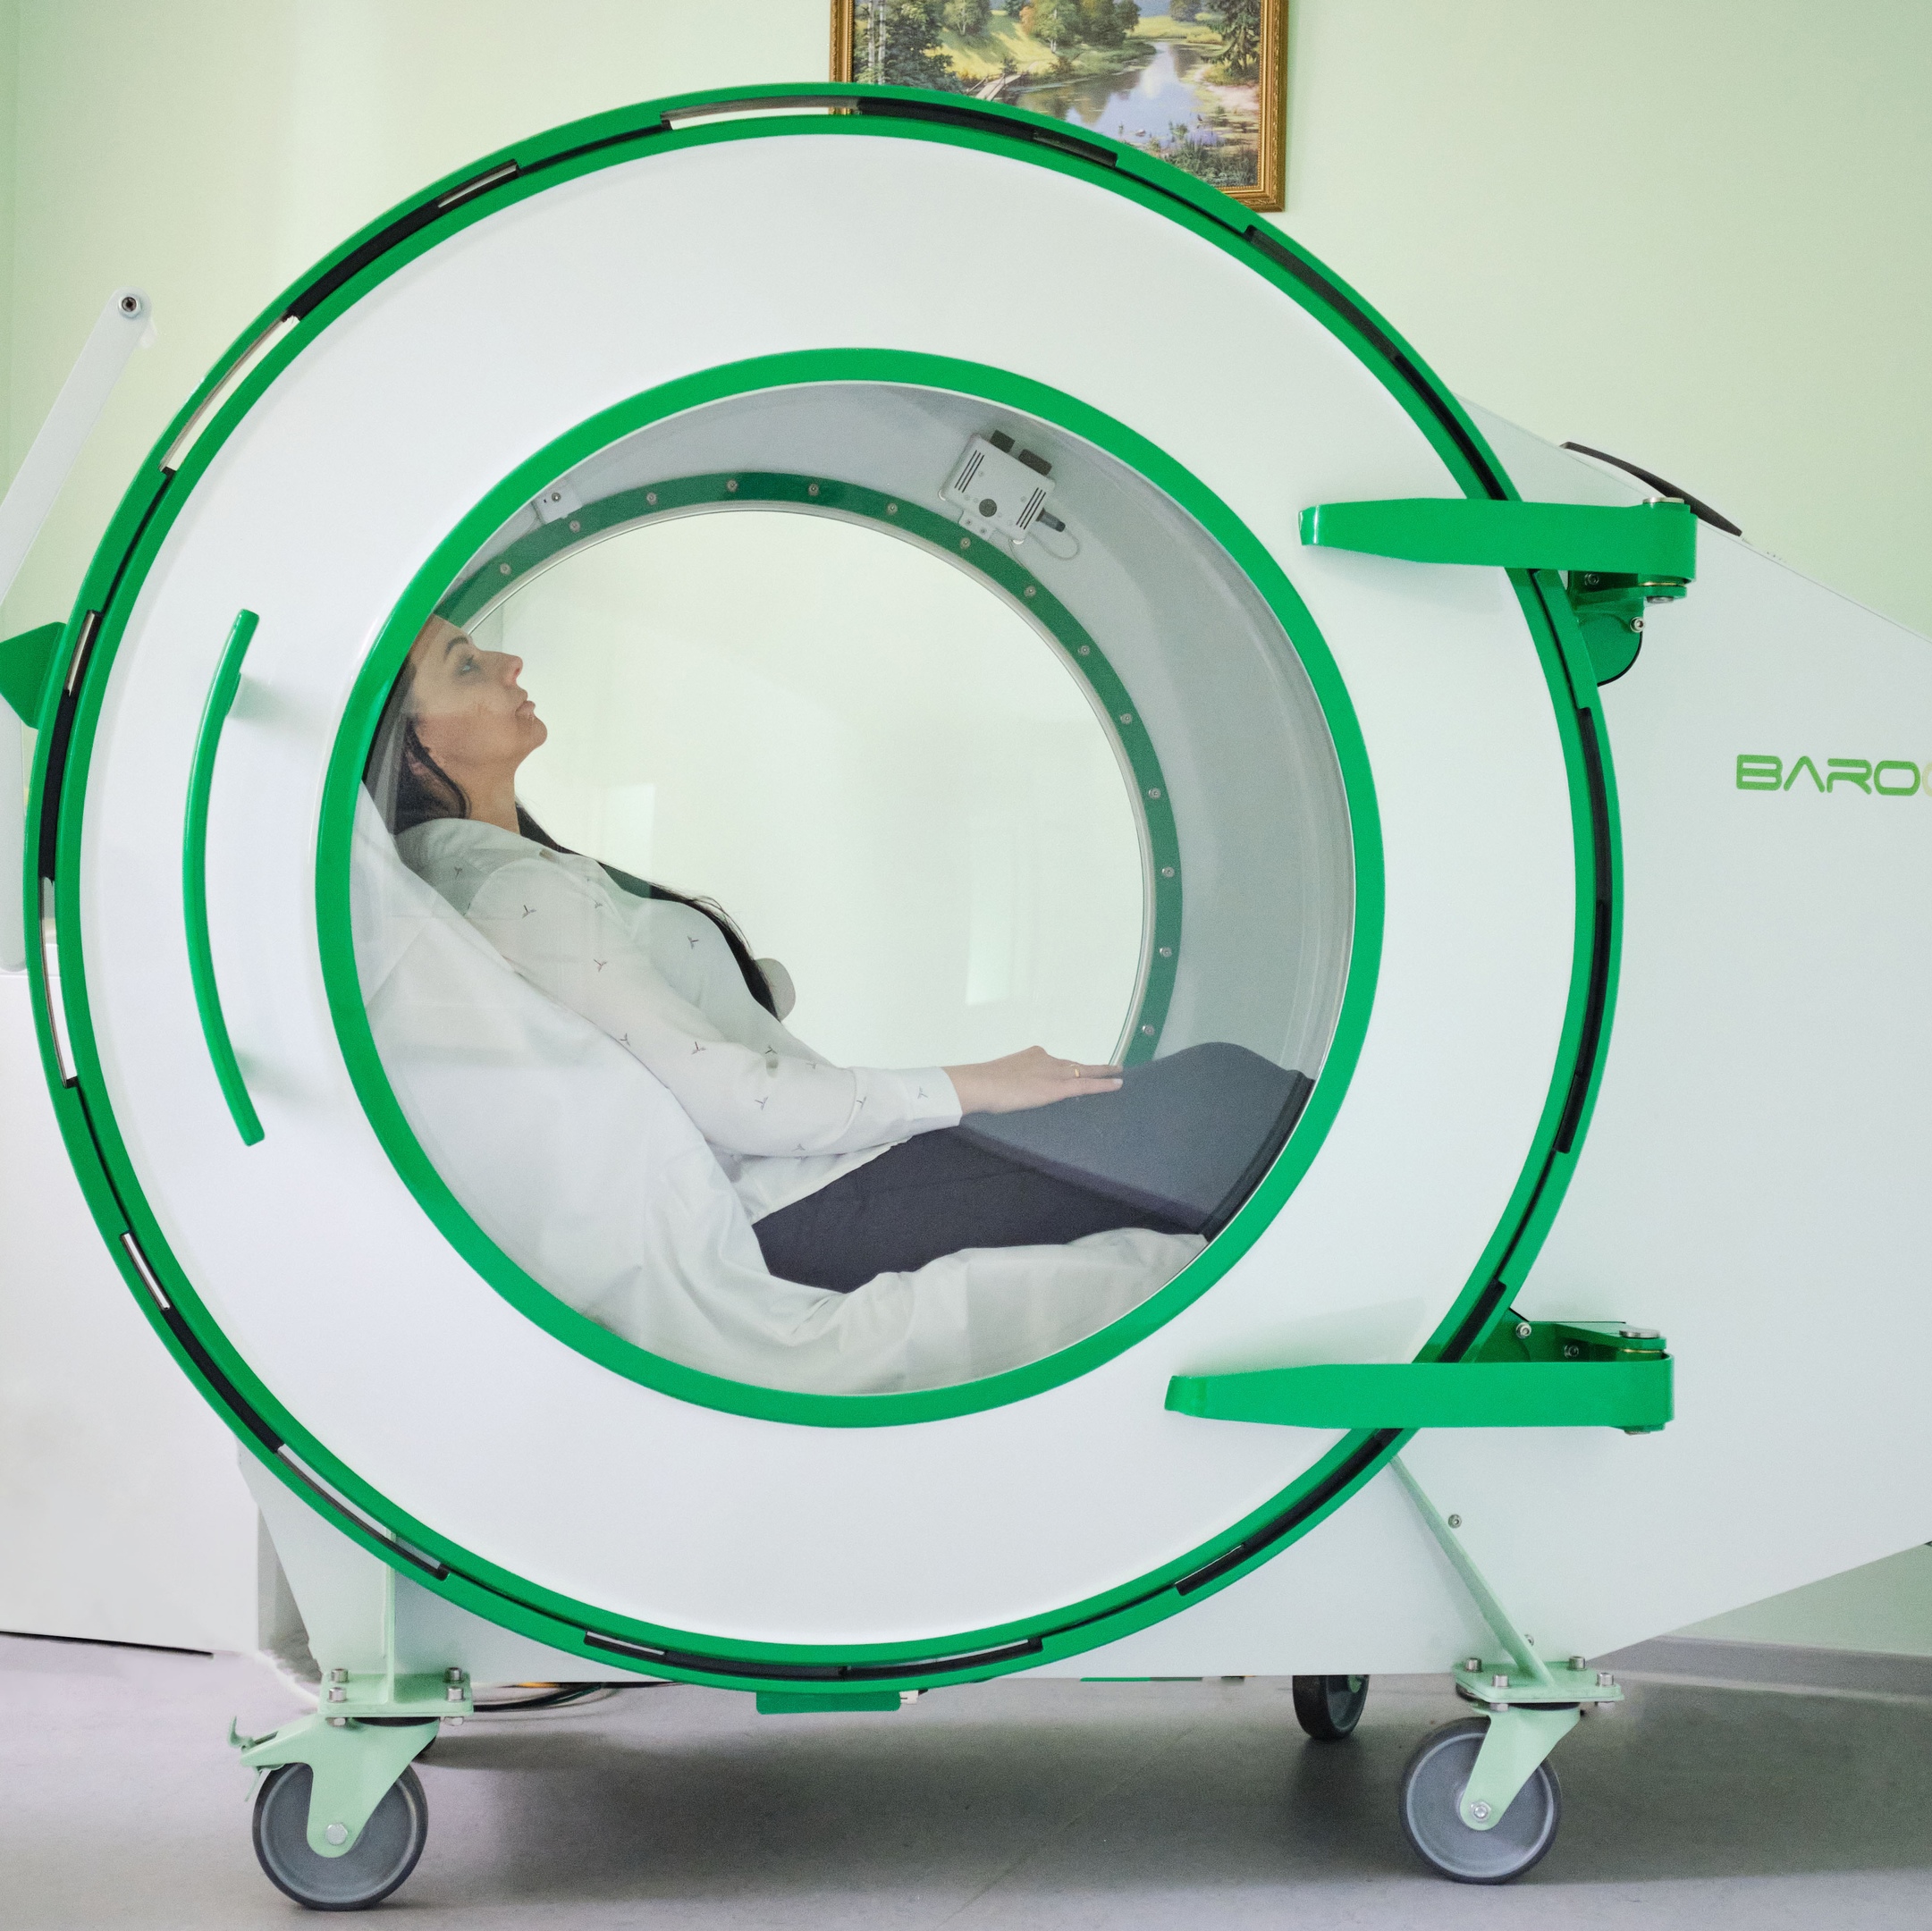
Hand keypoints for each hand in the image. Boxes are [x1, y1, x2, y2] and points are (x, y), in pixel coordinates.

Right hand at [943, 1046, 1123, 1115]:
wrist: (983, 1084)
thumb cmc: (983, 1085)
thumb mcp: (1000, 1078)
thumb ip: (1010, 1082)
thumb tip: (1007, 1090)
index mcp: (1031, 1056)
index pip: (1054, 1062)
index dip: (1066, 1067)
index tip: (1073, 1069)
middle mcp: (1046, 1059)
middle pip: (1073, 1064)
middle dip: (1091, 1066)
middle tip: (1109, 1066)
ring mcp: (1054, 1072)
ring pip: (1085, 1071)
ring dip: (1102, 1072)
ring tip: (1118, 1072)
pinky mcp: (1059, 1087)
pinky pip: (1087, 1084)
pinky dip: (1104, 1084)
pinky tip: (1118, 1084)